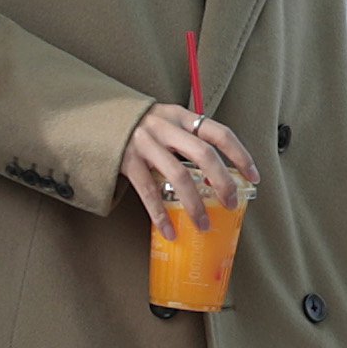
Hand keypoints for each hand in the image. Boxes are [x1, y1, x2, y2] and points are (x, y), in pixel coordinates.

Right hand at [121, 103, 260, 237]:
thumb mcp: (164, 122)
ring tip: (204, 225)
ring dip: (195, 204)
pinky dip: (161, 215)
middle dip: (222, 182)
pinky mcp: (127, 160)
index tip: (254, 177)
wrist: (93, 117)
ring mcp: (145, 143)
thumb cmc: (136, 125)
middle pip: (203, 154)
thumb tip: (215, 173)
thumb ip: (185, 138)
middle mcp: (165, 126)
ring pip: (179, 176)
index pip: (219, 133)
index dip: (240, 155)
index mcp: (180, 116)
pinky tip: (170, 231)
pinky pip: (149, 192)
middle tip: (231, 204)